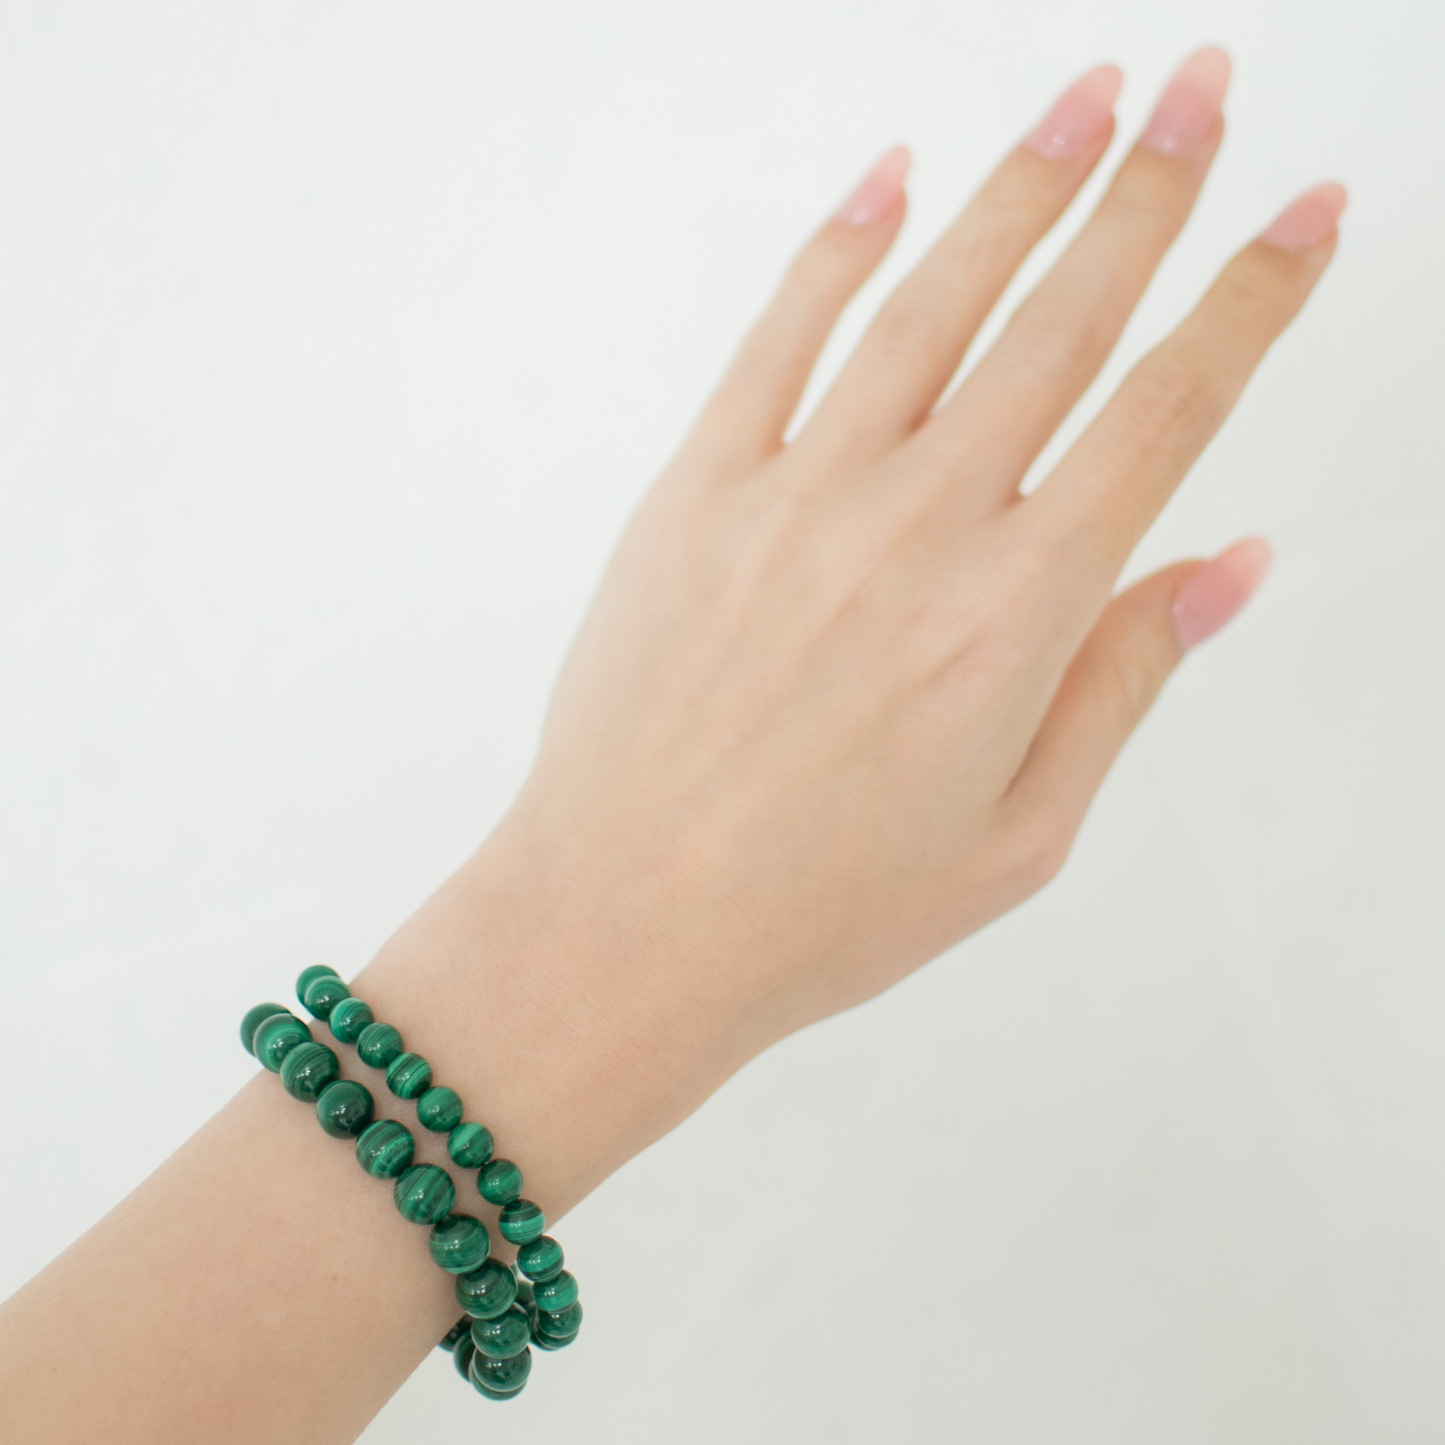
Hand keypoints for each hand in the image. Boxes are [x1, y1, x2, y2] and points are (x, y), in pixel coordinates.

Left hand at [493, 48, 1341, 1057]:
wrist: (629, 921)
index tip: (1301, 216)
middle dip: (1148, 192)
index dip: (1249, 303)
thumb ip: (1122, 682)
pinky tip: (889, 182)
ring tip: (1085, 98)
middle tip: (1202, 90)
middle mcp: (917, 529)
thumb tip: (1224, 565)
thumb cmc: (823, 908)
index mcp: (1015, 615)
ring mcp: (798, 497)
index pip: (1166, 415)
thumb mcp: (1019, 833)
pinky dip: (838, 249)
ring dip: (1018, 190)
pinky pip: (778, 340)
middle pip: (1061, 324)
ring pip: (931, 304)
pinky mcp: (697, 494)